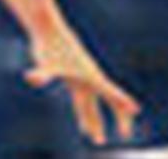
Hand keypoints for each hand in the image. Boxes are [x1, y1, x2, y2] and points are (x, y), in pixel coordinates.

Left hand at [25, 26, 140, 145]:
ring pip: (90, 105)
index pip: (109, 91)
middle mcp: (87, 79)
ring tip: (95, 137)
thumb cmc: (48, 46)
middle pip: (104, 102)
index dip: (123, 100)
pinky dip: (84, 115)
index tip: (136, 109)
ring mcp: (80, 79)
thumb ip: (41, 74)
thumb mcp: (45, 64)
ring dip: (93, 121)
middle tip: (125, 134)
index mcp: (88, 76)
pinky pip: (82, 102)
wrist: (47, 29)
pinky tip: (83, 127)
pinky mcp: (71, 78)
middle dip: (113, 118)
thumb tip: (31, 78)